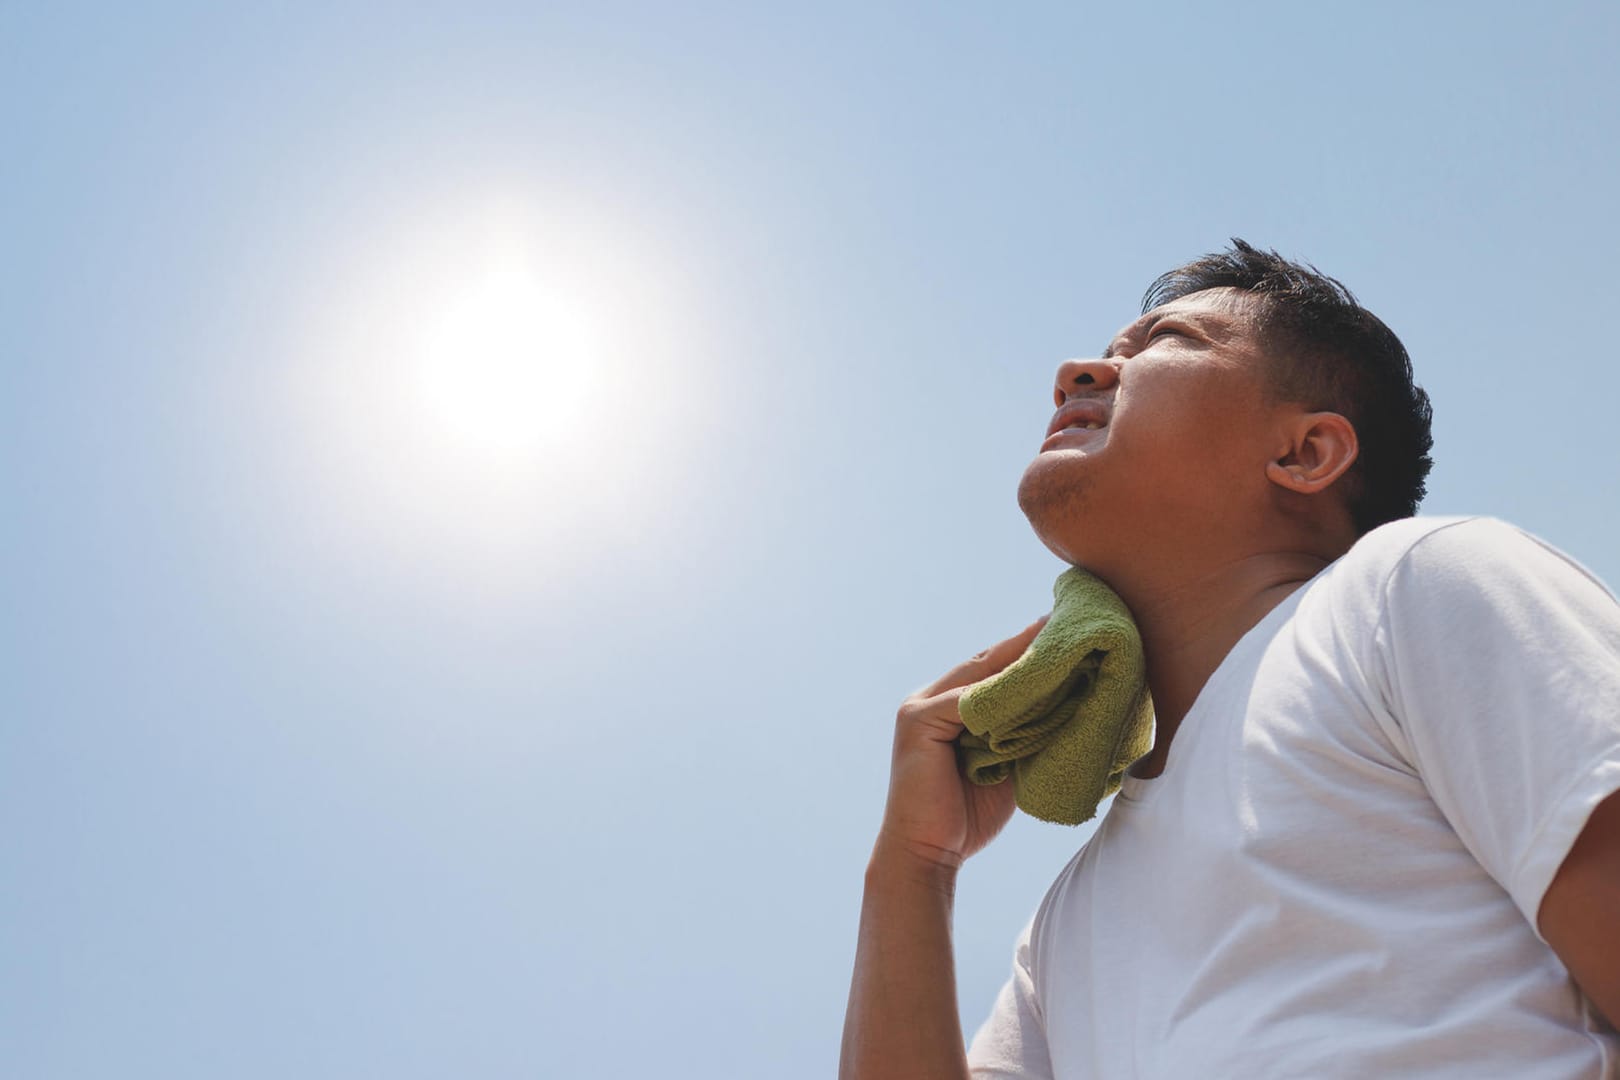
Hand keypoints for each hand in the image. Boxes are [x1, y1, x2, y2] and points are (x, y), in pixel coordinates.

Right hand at [875, 617, 1047, 871]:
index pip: (992, 671)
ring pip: (979, 674)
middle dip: (1027, 643)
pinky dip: (1000, 691)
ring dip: (1019, 658)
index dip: (1027, 652)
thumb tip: (1071, 709)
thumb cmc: (967, 817)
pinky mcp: (918, 722)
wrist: (928, 856)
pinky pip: (967, 700)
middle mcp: (929, 700)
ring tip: (1058, 639)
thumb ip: (1023, 734)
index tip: (1065, 633)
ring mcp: (919, 708)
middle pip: (987, 662)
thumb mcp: (1005, 766)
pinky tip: (1034, 679)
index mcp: (947, 708)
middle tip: (1066, 620)